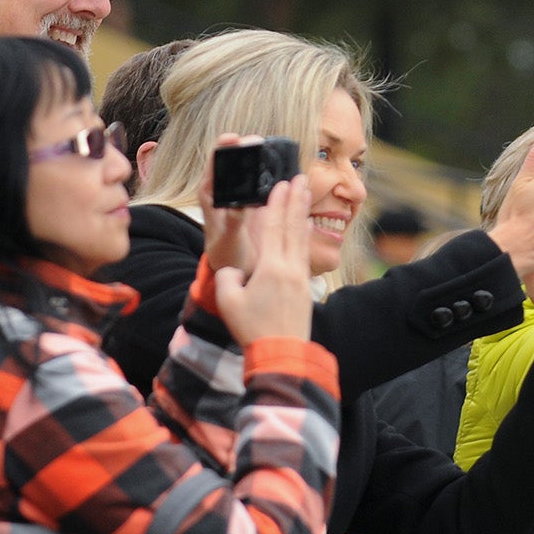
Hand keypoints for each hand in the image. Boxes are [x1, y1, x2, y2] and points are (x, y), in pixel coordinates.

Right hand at [205, 173, 316, 344]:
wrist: (281, 354)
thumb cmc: (252, 328)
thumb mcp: (228, 301)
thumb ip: (227, 277)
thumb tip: (234, 271)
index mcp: (270, 268)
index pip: (274, 228)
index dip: (277, 204)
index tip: (282, 184)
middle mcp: (289, 268)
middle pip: (293, 227)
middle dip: (296, 201)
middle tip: (301, 178)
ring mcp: (300, 278)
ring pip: (301, 238)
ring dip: (302, 214)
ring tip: (305, 194)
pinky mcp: (304, 288)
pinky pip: (303, 253)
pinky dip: (304, 236)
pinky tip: (305, 227)